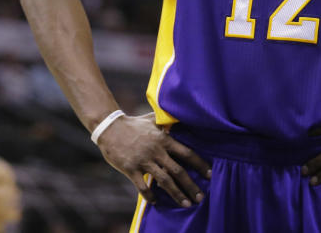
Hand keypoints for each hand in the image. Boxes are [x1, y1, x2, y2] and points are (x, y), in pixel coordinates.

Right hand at [96, 112, 211, 207]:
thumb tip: (183, 116)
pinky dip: (150, 195)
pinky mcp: (130, 169)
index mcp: (163, 139)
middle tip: (200, 197)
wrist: (109, 128)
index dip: (200, 164)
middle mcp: (156, 151)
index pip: (187, 153)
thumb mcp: (153, 119)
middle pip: (178, 171)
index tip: (210, 174)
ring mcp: (143, 161)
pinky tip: (156, 202)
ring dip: (177, 194)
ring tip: (186, 203)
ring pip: (164, 181)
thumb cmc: (133, 123)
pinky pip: (142, 186)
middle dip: (191, 185)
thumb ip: (168, 121)